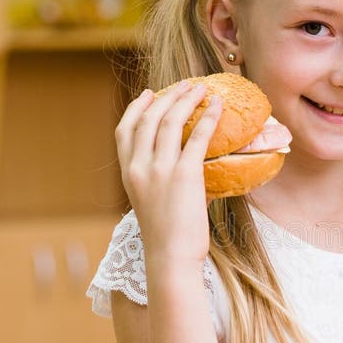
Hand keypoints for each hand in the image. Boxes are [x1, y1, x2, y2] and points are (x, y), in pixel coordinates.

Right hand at [115, 81, 222, 264]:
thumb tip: (185, 167)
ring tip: (201, 90)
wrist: (170, 257)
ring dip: (187, 101)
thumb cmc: (166, 237)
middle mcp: (140, 167)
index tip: (149, 93)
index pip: (125, 130)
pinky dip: (208, 118)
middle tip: (184, 85)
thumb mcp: (151, 202)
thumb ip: (159, 181)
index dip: (136, 107)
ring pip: (171, 122)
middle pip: (149, 119)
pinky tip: (218, 107)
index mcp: (128, 173)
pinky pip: (197, 138)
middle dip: (168, 97)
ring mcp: (161, 170)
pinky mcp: (185, 175)